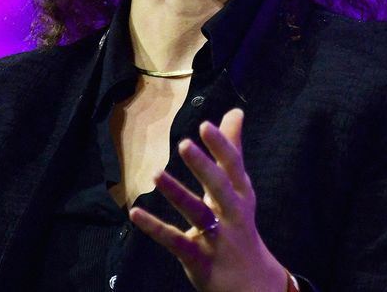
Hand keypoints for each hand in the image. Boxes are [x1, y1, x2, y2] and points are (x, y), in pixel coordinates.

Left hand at [129, 108, 288, 291]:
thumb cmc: (240, 225)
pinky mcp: (197, 257)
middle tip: (184, 144)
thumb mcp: (240, 189)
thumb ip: (232, 151)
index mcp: (241, 195)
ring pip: (197, 213)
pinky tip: (135, 213)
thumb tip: (235, 112)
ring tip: (156, 174)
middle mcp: (232, 214)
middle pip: (219, 187)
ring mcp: (216, 238)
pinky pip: (174, 240)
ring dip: (177, 193)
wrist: (252, 282)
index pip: (233, 167)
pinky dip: (154, 227)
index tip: (205, 126)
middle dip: (204, 166)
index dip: (221, 146)